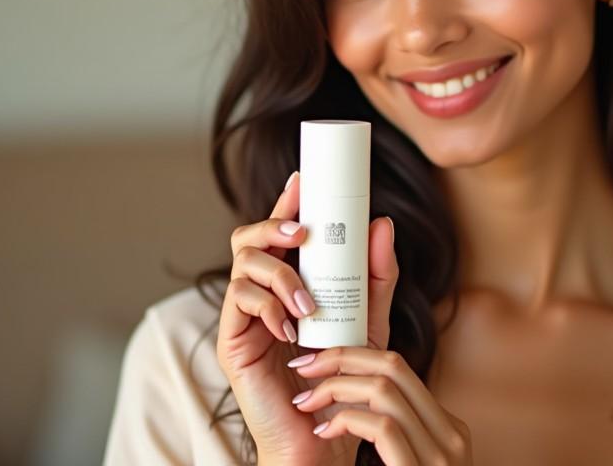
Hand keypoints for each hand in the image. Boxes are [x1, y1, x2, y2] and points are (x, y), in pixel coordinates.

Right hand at [215, 171, 402, 465]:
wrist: (321, 434)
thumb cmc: (341, 377)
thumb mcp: (368, 319)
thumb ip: (376, 275)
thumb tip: (381, 223)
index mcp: (287, 282)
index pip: (281, 231)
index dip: (287, 200)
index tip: (304, 178)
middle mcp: (260, 293)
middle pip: (249, 237)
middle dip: (274, 224)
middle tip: (304, 232)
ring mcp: (243, 316)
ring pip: (242, 265)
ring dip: (279, 273)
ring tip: (307, 302)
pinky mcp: (231, 341)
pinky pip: (237, 302)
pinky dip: (267, 306)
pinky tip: (289, 328)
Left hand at [287, 345, 472, 465]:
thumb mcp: (407, 463)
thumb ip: (395, 435)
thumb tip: (353, 397)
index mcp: (447, 428)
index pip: (399, 368)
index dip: (353, 355)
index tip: (317, 363)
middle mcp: (450, 435)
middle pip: (393, 365)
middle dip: (341, 357)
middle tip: (303, 366)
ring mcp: (441, 455)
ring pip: (385, 389)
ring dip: (334, 387)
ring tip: (305, 401)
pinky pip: (382, 427)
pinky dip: (344, 420)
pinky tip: (322, 431)